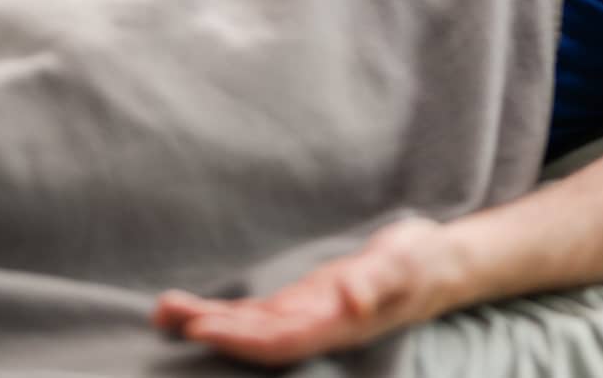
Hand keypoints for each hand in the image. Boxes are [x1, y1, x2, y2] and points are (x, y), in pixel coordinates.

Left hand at [151, 216, 464, 365]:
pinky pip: (258, 315)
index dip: (242, 340)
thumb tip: (353, 299)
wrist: (437, 265)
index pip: (282, 341)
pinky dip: (226, 314)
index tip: (204, 329)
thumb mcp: (404, 262)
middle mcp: (317, 328)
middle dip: (212, 332)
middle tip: (166, 317)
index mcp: (338, 325)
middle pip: (256, 341)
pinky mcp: (303, 304)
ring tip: (165, 312)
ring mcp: (308, 318)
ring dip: (209, 323)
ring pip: (251, 330)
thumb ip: (378, 280)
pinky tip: (193, 310)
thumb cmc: (420, 261)